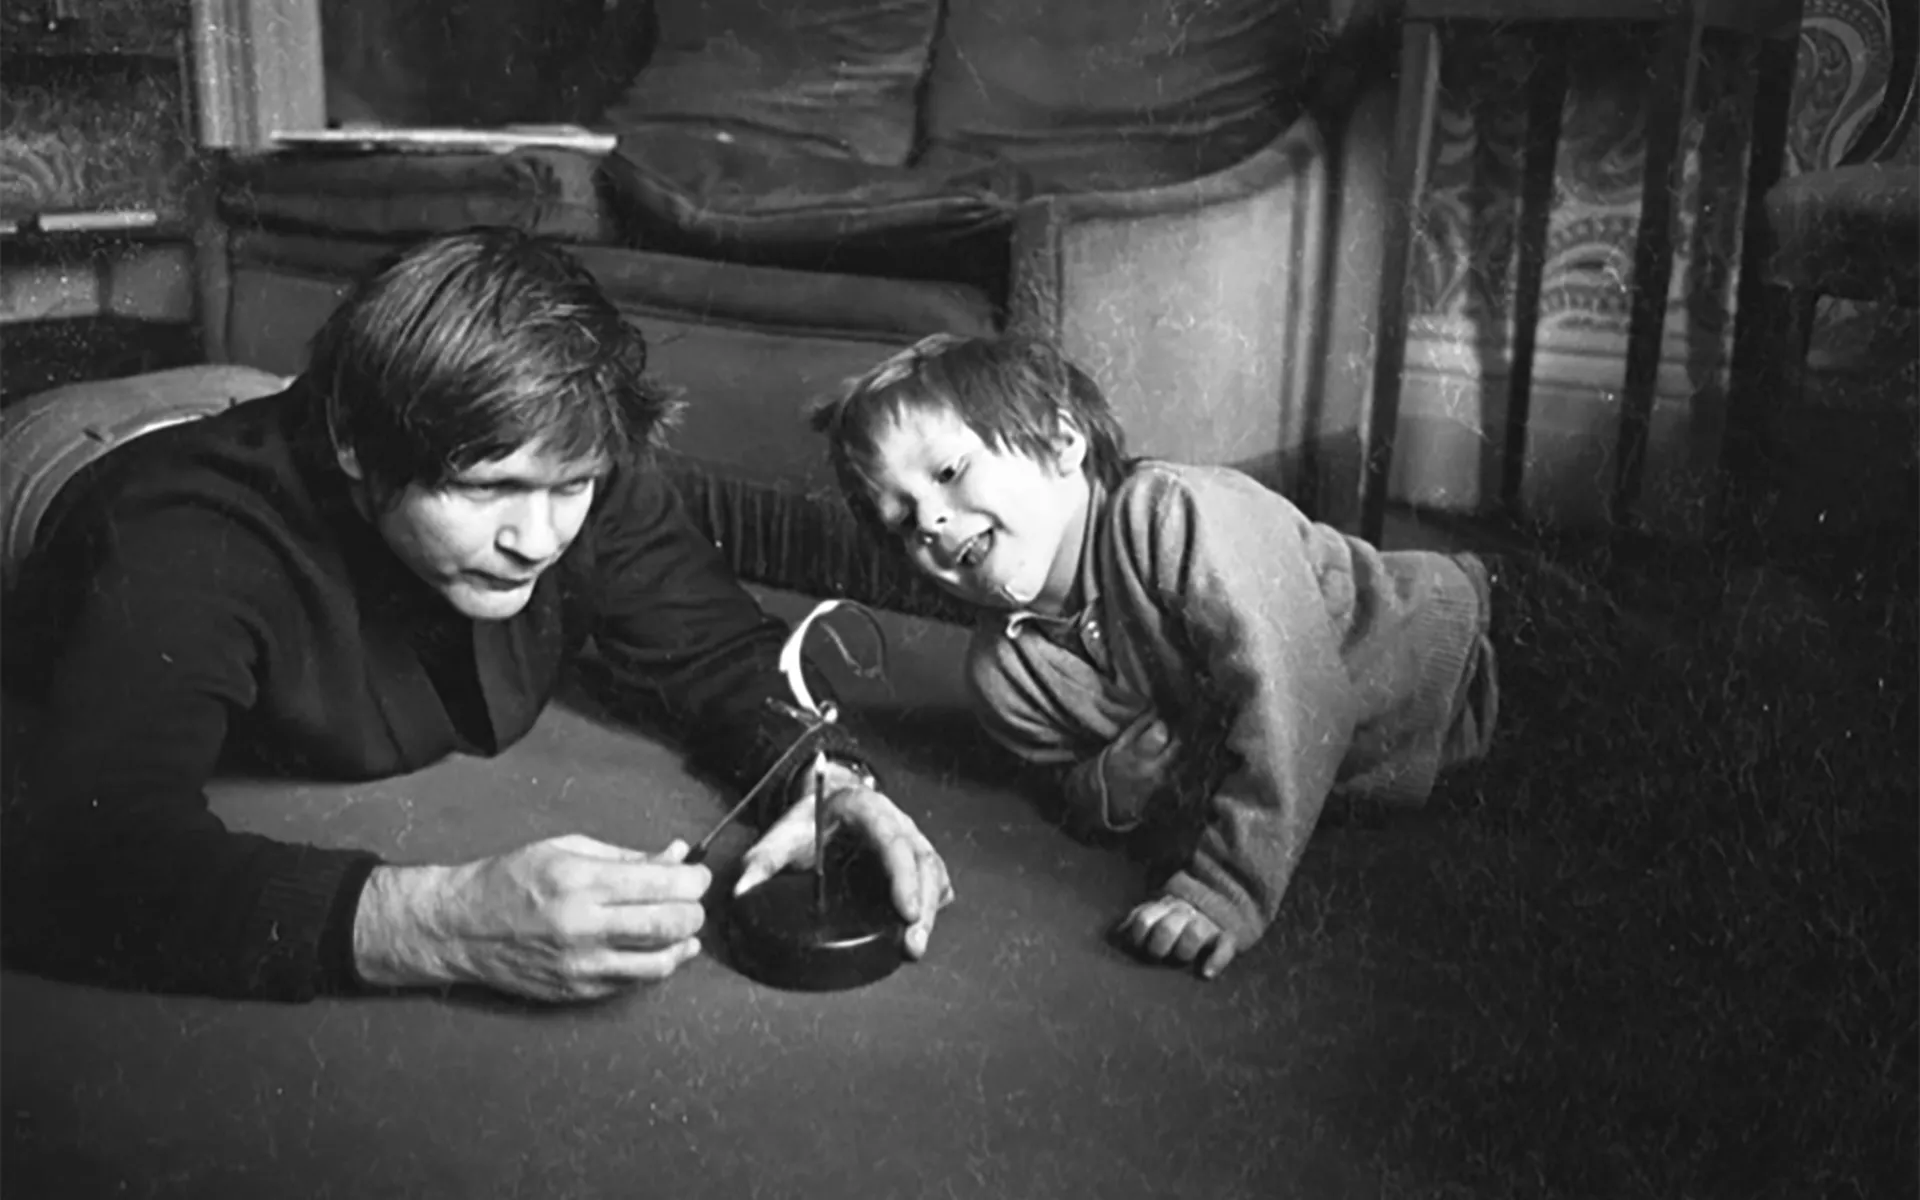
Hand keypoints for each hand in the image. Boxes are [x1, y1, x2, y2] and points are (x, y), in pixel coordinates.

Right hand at [353, 834, 709, 1002]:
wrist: (460, 926)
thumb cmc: (512, 879)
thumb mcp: (568, 849)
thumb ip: (628, 857)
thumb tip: (676, 855)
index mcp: (581, 881)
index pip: (662, 885)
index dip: (694, 880)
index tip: (698, 875)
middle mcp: (584, 925)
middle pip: (670, 924)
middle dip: (695, 910)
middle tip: (694, 900)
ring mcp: (581, 964)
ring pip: (660, 962)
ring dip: (683, 942)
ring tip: (685, 928)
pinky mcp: (576, 991)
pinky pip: (633, 982)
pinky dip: (656, 965)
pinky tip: (661, 950)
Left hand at [735, 765, 953, 958]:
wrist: (822, 803)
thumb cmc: (807, 821)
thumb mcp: (781, 835)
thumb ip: (761, 861)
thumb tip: (742, 892)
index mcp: (867, 808)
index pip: (893, 841)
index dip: (903, 877)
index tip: (905, 910)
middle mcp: (897, 822)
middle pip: (923, 861)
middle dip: (922, 905)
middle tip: (912, 944)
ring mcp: (910, 840)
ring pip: (933, 873)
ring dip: (929, 911)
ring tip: (914, 946)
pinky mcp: (913, 861)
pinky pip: (933, 880)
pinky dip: (931, 905)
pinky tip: (920, 930)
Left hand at [1116, 895, 1237, 979]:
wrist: (1224, 900)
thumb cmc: (1181, 917)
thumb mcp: (1159, 912)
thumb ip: (1139, 919)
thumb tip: (1118, 933)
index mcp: (1165, 907)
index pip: (1144, 919)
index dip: (1137, 936)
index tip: (1139, 946)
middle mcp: (1186, 913)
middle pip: (1167, 928)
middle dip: (1159, 946)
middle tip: (1160, 955)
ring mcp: (1208, 924)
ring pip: (1196, 934)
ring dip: (1185, 950)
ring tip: (1183, 958)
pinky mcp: (1229, 937)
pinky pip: (1225, 947)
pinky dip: (1216, 961)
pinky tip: (1205, 974)